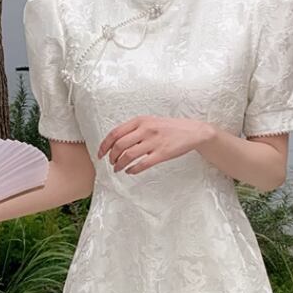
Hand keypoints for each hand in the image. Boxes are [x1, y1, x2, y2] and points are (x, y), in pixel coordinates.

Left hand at [96, 115, 213, 173]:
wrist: (192, 131)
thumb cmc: (169, 128)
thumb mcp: (150, 122)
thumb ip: (134, 129)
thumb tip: (116, 141)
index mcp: (140, 120)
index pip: (115, 133)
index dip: (104, 145)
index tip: (100, 154)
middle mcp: (146, 130)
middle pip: (119, 145)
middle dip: (111, 157)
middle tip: (111, 163)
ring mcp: (154, 142)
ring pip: (128, 156)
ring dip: (120, 165)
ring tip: (118, 169)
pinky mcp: (162, 153)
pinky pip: (142, 164)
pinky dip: (133, 170)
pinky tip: (130, 171)